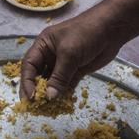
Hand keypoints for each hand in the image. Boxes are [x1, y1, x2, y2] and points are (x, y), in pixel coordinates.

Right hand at [20, 1, 136, 99]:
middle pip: (39, 75)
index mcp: (44, 45)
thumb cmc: (85, 33)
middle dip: (36, 90)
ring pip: (53, 82)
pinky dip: (64, 95)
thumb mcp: (69, 53)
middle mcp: (51, 55)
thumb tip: (49, 97)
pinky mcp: (77, 70)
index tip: (29, 97)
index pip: (29, 65)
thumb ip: (59, 76)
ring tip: (47, 110)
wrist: (112, 28)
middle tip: (35, 107)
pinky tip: (62, 105)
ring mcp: (64, 64)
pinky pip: (66, 85)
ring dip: (50, 94)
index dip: (27, 81)